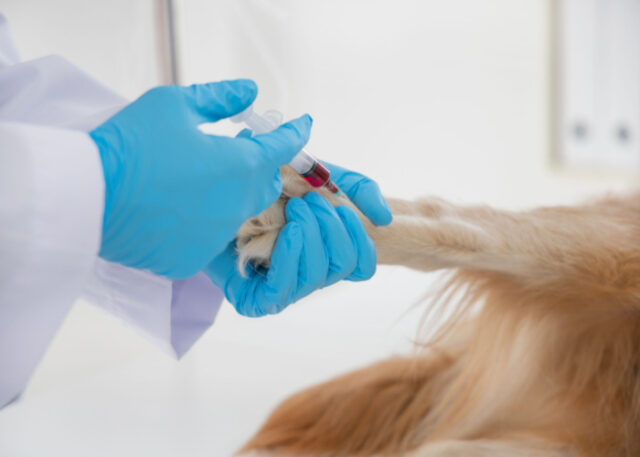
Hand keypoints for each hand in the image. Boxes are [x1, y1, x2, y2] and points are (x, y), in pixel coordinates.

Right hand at [90, 79, 311, 278]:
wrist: (88, 197)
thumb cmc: (133, 143)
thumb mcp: (174, 105)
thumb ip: (219, 97)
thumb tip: (250, 91)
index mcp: (241, 166)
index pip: (283, 146)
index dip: (295, 132)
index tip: (303, 124)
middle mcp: (238, 206)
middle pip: (266, 185)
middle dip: (260, 166)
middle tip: (239, 149)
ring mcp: (217, 237)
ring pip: (236, 212)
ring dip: (228, 195)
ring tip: (198, 179)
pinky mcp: (193, 260)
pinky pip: (208, 237)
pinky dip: (201, 221)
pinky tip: (175, 208)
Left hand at [205, 164, 391, 316]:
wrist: (216, 186)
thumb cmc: (265, 183)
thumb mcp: (317, 174)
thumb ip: (356, 188)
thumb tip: (383, 219)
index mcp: (324, 249)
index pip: (361, 265)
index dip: (362, 241)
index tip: (343, 208)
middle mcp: (307, 272)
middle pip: (343, 267)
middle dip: (332, 230)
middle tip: (309, 203)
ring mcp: (282, 288)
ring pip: (319, 277)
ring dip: (312, 238)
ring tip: (294, 211)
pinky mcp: (254, 300)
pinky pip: (284, 292)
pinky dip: (291, 259)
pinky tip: (288, 234)